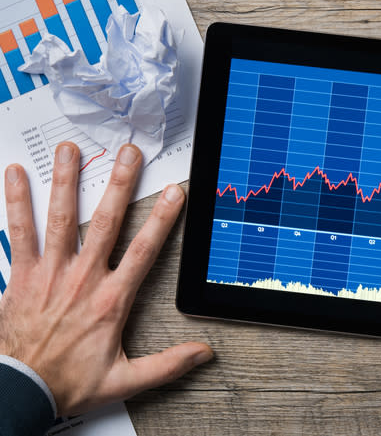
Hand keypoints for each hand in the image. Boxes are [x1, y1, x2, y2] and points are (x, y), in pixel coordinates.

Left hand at [0, 142, 212, 415]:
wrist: (19, 390)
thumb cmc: (67, 381)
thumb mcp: (125, 380)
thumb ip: (167, 364)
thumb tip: (203, 352)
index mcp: (110, 300)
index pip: (144, 250)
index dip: (162, 218)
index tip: (174, 192)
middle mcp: (82, 278)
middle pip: (105, 222)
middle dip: (120, 184)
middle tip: (129, 153)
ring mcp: (50, 273)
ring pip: (60, 218)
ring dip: (66, 181)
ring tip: (71, 150)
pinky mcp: (22, 275)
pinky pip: (19, 232)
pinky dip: (17, 202)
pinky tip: (16, 174)